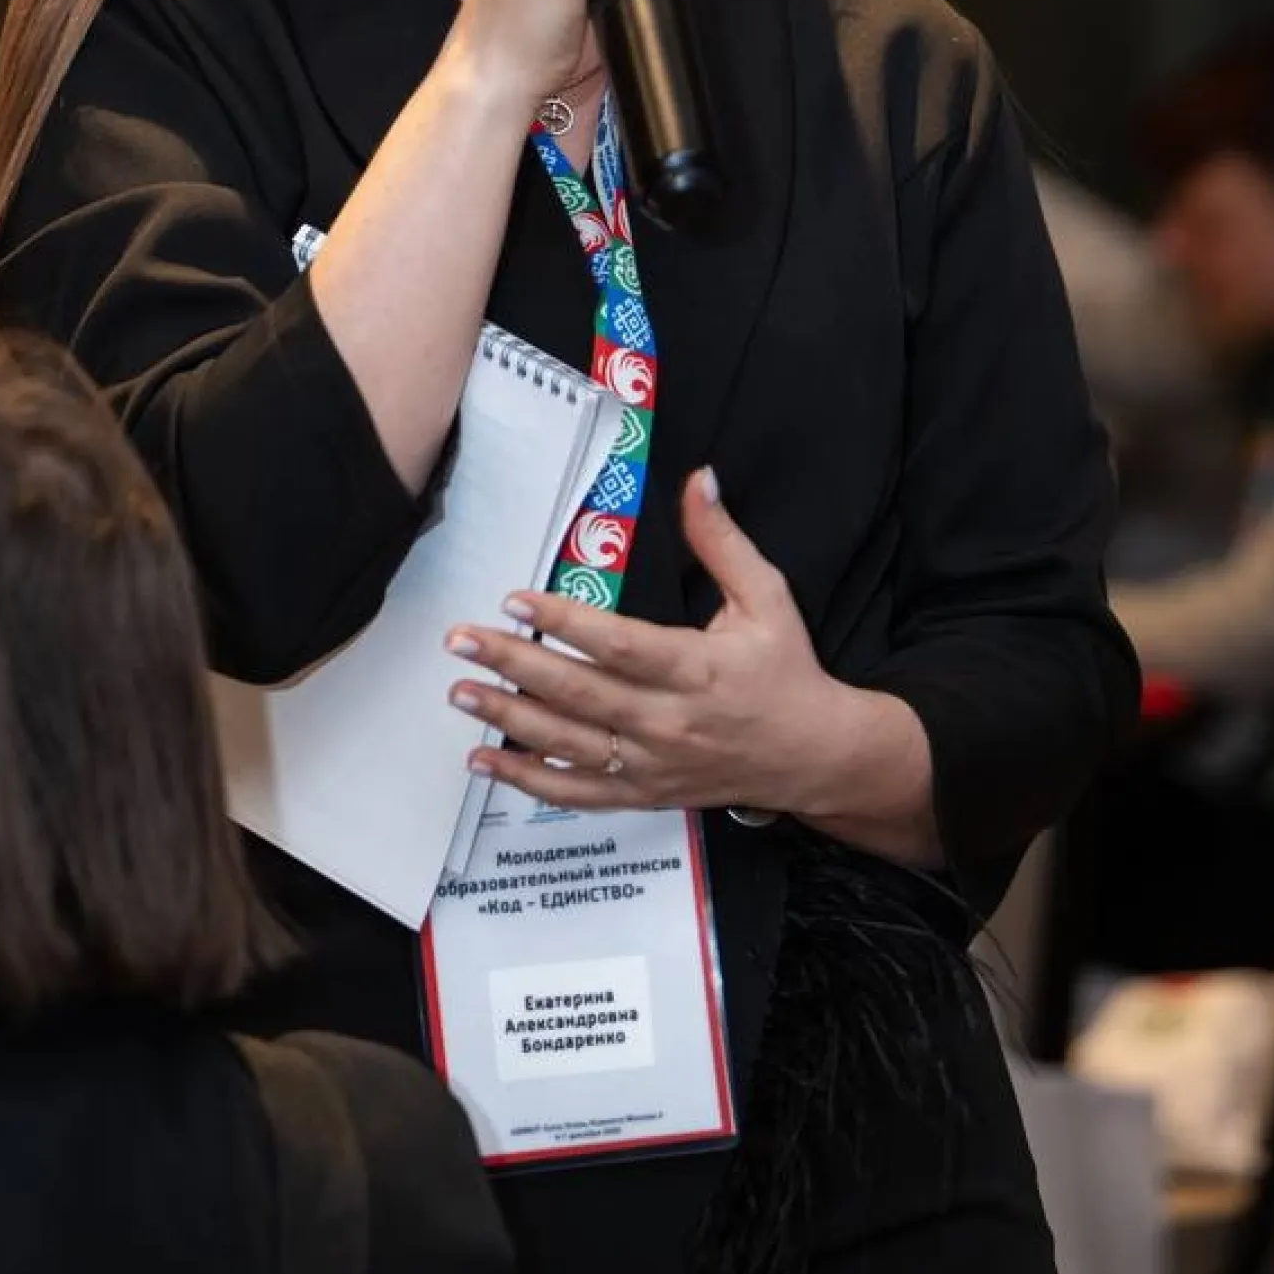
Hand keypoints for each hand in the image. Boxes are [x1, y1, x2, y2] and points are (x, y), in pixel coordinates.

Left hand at [446, 468, 859, 816]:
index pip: (619, 645)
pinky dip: (527, 780)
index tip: (515, 600)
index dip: (565, 624)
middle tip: (459, 641)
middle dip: (514, 665)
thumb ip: (722, 540)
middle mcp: (669, 722)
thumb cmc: (787, 670)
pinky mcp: (644, 794)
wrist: (814, 756)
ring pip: (569, 745)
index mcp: (697, 669)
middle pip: (580, 694)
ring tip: (460, 693)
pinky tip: (482, 760)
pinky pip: (577, 793)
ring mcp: (653, 765)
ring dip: (509, 719)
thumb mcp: (767, 597)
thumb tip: (698, 479)